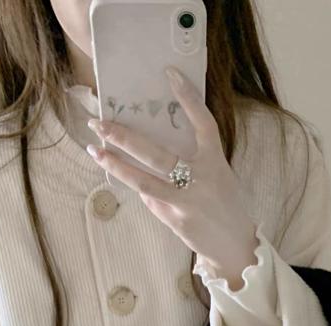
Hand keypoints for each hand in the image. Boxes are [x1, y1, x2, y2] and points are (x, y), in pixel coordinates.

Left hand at [86, 66, 259, 290]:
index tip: (170, 74)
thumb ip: (192, 164)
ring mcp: (187, 201)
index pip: (202, 122)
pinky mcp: (177, 220)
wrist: (236, 246)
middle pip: (156, 153)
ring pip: (143, 180)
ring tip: (94, 150)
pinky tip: (128, 178)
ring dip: (115, 165)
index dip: (188, 97)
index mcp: (215, 160)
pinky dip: (141, 189)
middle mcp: (202, 178)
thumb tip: (153, 155)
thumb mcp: (218, 176)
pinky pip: (151, 199)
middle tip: (99, 123)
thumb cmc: (225, 207)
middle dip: (124, 137)